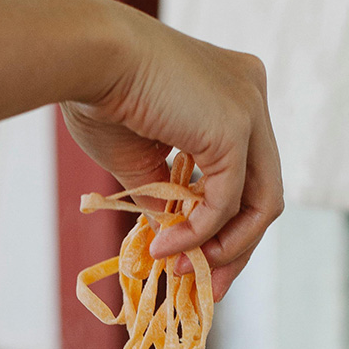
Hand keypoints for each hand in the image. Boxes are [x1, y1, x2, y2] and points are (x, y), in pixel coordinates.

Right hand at [61, 5, 282, 299]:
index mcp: (232, 95)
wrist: (86, 59)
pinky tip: (167, 247)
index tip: (200, 266)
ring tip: (181, 270)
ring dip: (222, 249)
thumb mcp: (141, 162)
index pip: (248, 176)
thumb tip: (175, 246)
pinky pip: (227, 202)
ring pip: (260, 204)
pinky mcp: (237, 127)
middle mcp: (251, 95)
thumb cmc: (98, 96)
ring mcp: (250, 108)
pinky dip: (200, 234)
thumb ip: (167, 200)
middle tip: (207, 289)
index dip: (227, 229)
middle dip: (235, 250)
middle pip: (262, 194)